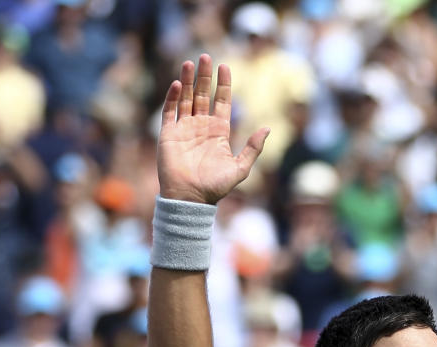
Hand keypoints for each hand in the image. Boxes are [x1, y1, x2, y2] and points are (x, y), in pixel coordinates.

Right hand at [157, 54, 268, 203]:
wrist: (191, 199)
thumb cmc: (216, 187)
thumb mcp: (240, 168)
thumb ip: (253, 148)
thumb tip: (268, 128)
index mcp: (219, 132)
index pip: (222, 101)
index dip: (223, 84)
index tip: (225, 66)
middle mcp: (201, 126)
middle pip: (202, 94)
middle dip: (204, 76)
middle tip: (206, 57)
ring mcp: (184, 129)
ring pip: (185, 98)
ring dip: (186, 80)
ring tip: (190, 62)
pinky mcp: (168, 134)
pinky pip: (169, 111)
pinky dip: (172, 97)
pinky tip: (177, 84)